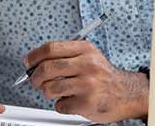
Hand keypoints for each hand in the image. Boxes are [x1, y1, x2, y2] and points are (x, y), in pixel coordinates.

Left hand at [25, 40, 148, 122]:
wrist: (125, 93)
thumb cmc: (102, 75)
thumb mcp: (88, 55)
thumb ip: (65, 55)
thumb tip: (35, 62)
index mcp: (85, 49)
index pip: (51, 48)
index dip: (34, 56)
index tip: (28, 63)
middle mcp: (87, 64)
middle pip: (47, 68)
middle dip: (35, 77)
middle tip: (36, 81)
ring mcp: (87, 84)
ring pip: (50, 88)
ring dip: (48, 92)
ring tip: (58, 92)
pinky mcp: (87, 103)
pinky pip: (60, 105)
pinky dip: (61, 105)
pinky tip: (71, 101)